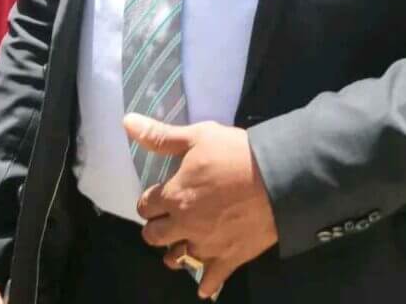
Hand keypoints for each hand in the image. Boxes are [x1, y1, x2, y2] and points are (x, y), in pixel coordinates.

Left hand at [124, 115, 277, 298]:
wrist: (278, 178)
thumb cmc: (235, 153)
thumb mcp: (198, 136)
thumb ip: (161, 135)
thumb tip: (127, 122)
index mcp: (174, 197)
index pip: (145, 206)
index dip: (150, 199)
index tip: (159, 194)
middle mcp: (184, 226)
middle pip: (153, 236)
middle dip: (156, 225)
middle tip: (168, 216)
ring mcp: (206, 246)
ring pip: (176, 260)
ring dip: (175, 252)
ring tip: (183, 241)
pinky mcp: (228, 259)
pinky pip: (210, 281)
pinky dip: (205, 284)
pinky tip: (204, 283)